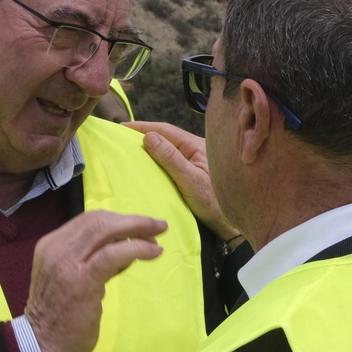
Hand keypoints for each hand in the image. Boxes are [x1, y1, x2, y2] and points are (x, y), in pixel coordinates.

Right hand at [25, 211, 164, 351]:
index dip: (118, 220)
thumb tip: (126, 247)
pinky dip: (136, 249)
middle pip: (98, 220)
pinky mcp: (82, 280)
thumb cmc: (59, 317)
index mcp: (52, 245)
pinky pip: (113, 254)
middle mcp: (56, 248)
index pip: (88, 221)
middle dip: (132, 220)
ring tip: (157, 239)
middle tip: (158, 226)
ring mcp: (67, 263)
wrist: (42, 346)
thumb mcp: (72, 279)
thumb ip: (94, 261)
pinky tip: (152, 253)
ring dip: (138, 230)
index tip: (141, 227)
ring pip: (105, 230)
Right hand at [126, 121, 237, 240]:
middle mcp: (196, 150)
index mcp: (196, 146)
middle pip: (166, 137)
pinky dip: (156, 161)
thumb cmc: (214, 203)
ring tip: (129, 150)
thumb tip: (148, 136)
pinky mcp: (192, 174)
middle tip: (121, 138)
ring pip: (168, 149)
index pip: (165, 130)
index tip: (121, 128)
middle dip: (143, 135)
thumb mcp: (190, 180)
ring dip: (149, 148)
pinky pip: (170, 161)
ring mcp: (194, 161)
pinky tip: (145, 165)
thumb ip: (170, 158)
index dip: (142, 127)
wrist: (231, 225)